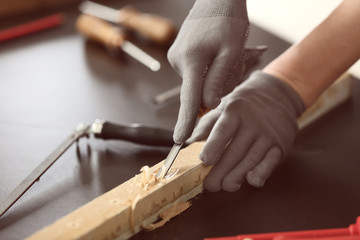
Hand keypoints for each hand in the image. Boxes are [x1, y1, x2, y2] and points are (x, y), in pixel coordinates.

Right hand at [168, 0, 249, 142]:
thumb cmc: (228, 22)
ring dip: (213, 76)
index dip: (185, 121)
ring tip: (224, 53)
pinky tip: (215, 52)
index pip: (188, 99)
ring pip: (197, 82)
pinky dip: (207, 70)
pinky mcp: (178, 54)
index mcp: (192, 60)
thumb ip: (219, 81)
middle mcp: (179, 60)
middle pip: (197, 90)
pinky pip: (195, 72)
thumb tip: (207, 105)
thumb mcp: (232, 51)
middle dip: (215, 86)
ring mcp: (176, 57)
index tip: (178, 140)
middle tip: (231, 62)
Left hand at [187, 71, 304, 191]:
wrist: (278, 94)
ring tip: (225, 186)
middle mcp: (253, 123)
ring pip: (251, 159)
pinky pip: (271, 163)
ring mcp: (268, 135)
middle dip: (221, 171)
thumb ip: (205, 126)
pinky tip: (251, 181)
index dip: (213, 146)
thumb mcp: (222, 107)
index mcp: (234, 111)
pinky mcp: (280, 145)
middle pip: (235, 151)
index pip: (223, 130)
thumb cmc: (242, 105)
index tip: (204, 160)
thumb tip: (187, 144)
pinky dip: (261, 173)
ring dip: (237, 176)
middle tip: (210, 185)